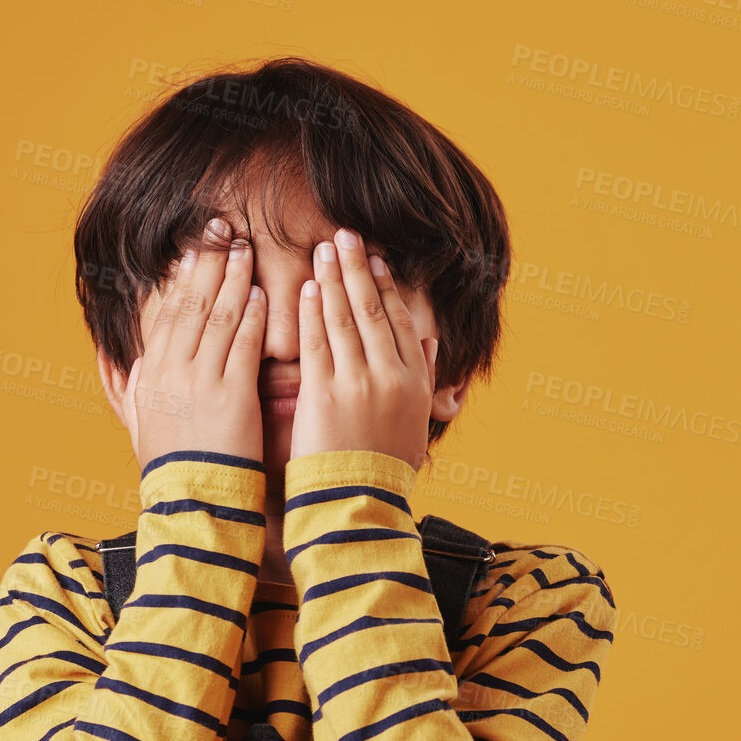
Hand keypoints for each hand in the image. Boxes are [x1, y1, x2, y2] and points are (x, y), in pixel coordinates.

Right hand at [122, 217, 266, 472]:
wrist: (191, 502)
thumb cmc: (172, 469)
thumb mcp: (140, 426)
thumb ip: (133, 392)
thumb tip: (126, 367)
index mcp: (151, 376)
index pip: (167, 313)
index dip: (182, 278)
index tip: (193, 249)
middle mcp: (172, 372)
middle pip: (191, 303)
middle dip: (208, 261)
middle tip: (222, 228)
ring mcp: (201, 382)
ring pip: (218, 316)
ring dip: (233, 277)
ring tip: (245, 248)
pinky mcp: (232, 396)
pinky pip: (242, 346)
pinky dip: (251, 317)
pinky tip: (260, 293)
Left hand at [289, 228, 437, 471]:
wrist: (359, 504)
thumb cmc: (384, 470)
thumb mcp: (416, 425)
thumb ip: (425, 380)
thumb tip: (433, 345)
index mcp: (415, 384)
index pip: (402, 322)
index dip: (387, 286)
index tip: (374, 258)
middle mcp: (390, 377)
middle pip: (374, 311)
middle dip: (357, 268)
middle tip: (344, 235)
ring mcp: (358, 384)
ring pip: (345, 320)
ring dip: (332, 279)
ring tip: (322, 249)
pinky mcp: (324, 396)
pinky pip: (317, 343)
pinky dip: (312, 312)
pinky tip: (307, 288)